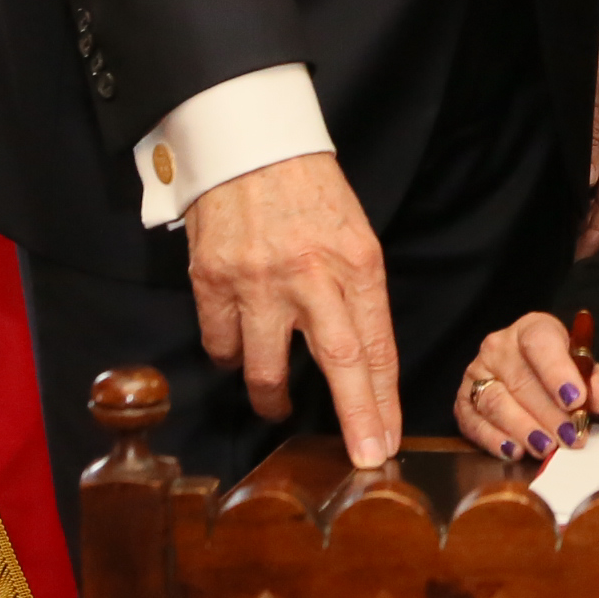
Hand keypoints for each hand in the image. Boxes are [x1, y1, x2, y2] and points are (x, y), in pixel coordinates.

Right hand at [184, 152, 398, 463]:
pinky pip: (220, 343)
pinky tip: (240, 342)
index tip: (387, 440)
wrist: (248, 141)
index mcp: (356, 261)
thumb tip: (362, 362)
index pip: (376, 344)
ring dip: (270, 396)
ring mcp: (257, 280)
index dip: (382, 400)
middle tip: (363, 456)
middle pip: (338, 361)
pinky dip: (230, 352)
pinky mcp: (211, 280)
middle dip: (354, 417)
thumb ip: (357, 294)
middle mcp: (311, 272)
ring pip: (262, 368)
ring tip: (274, 401)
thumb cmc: (308, 192)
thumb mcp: (353, 236)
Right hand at [456, 310, 598, 460]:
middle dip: (548, 413)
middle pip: (521, 380)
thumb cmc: (565, 377)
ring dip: (522, 428)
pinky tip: (514, 451)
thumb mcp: (590, 374)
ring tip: (546, 446)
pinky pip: (474, 422)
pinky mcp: (464, 401)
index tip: (576, 399)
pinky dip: (493, 439)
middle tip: (570, 436)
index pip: (540, 342)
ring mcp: (478, 373)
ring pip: (495, 401)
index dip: (558, 371)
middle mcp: (500, 346)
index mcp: (533, 329)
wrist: (536, 380)